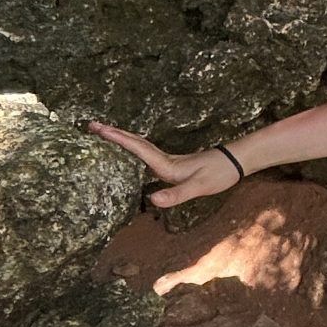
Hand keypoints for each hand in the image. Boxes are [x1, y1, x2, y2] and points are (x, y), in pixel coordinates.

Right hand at [86, 121, 242, 208]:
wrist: (236, 163)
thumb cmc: (219, 174)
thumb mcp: (199, 187)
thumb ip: (176, 195)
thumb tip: (151, 200)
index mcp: (165, 164)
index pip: (136, 148)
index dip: (116, 139)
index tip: (97, 129)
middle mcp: (164, 160)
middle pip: (134, 143)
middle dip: (112, 134)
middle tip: (90, 125)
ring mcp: (168, 161)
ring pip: (139, 147)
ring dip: (121, 140)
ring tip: (102, 134)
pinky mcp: (173, 165)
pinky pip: (146, 155)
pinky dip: (133, 149)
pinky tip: (129, 154)